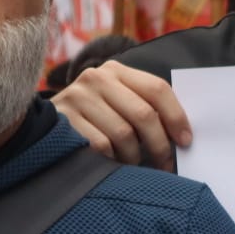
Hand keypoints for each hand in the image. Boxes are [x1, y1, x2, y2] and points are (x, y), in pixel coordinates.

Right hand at [52, 62, 190, 170]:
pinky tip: (112, 160)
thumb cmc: (98, 117)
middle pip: (144, 114)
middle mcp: (96, 78)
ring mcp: (77, 97)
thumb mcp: (122, 103)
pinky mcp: (64, 119)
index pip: (158, 89)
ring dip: (135, 155)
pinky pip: (102, 146)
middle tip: (166, 162)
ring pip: (124, 134)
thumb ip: (148, 108)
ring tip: (134, 161)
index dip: (177, 117)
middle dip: (160, 143)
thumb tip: (184, 136)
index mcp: (117, 71)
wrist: (48, 124)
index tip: (186, 141)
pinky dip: (113, 158)